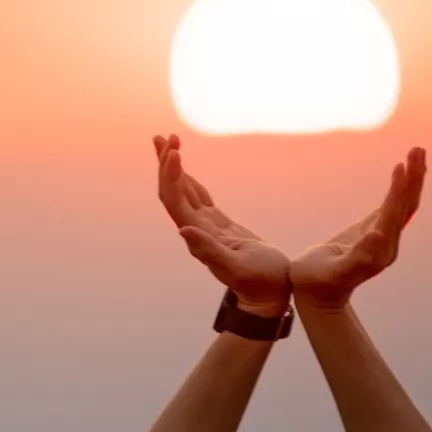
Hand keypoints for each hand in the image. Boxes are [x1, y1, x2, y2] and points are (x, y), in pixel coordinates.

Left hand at [154, 135, 290, 312]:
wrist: (268, 295)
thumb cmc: (259, 282)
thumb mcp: (236, 267)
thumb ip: (209, 250)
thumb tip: (182, 230)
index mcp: (197, 235)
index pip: (174, 199)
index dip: (170, 174)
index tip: (173, 150)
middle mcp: (196, 229)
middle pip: (172, 191)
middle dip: (166, 163)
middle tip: (163, 136)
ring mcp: (206, 227)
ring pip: (183, 192)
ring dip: (172, 168)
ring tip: (166, 142)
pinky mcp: (219, 226)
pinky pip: (198, 198)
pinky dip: (189, 180)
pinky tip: (184, 169)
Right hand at [291, 147, 426, 311]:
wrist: (318, 296)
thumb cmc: (317, 282)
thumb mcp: (333, 271)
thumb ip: (357, 256)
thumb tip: (377, 234)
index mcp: (379, 250)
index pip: (394, 213)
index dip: (399, 189)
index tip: (401, 166)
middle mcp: (387, 243)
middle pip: (407, 205)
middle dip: (414, 177)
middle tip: (417, 149)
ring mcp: (384, 239)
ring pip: (405, 204)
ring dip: (412, 178)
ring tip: (415, 152)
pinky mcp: (375, 233)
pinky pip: (395, 207)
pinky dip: (401, 188)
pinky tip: (403, 173)